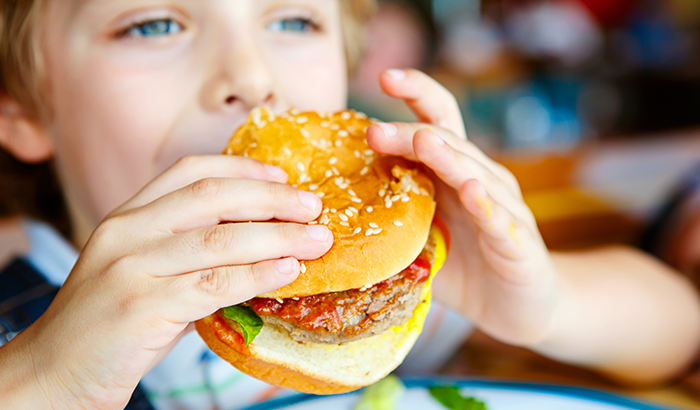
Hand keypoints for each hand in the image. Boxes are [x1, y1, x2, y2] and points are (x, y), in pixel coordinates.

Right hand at [2, 155, 332, 409]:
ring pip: (219, 240)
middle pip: (212, 197)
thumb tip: (261, 246)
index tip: (283, 177)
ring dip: (277, 237)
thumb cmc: (110, 327)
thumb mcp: (146, 274)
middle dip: (271, 199)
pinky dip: (257, 275)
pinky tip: (287, 271)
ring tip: (318, 240)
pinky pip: (213, 284)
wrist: (53, 375)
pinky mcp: (140, 307)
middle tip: (315, 207)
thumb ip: (191, 256)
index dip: (243, 168)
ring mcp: (131, 268)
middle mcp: (127, 233)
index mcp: (128, 217)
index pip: (190, 172)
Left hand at [366, 69, 557, 346]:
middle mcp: (481, 181)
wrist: (517, 308)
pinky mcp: (518, 243)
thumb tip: (331, 210)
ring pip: (475, 174)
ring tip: (422, 142)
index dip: (417, 94)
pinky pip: (500, 220)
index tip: (384, 77)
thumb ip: (391, 218)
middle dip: (410, 133)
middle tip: (374, 130)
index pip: (437, 122)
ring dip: (447, 157)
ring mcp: (503, 209)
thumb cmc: (464, 267)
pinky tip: (471, 191)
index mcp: (454, 174)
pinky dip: (486, 205)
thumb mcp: (420, 239)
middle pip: (448, 144)